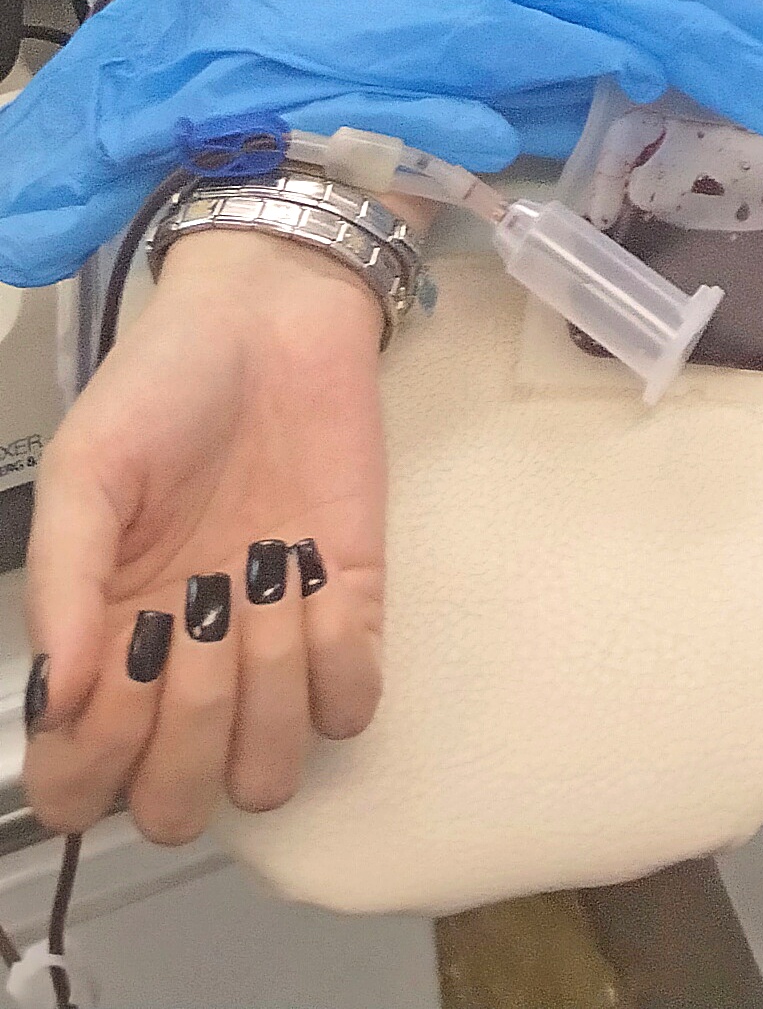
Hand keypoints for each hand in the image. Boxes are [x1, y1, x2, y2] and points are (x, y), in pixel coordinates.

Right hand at [22, 231, 385, 843]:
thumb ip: (60, 580)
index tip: (122, 668)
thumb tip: (57, 704)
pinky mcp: (353, 607)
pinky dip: (338, 663)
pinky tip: (320, 586)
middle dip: (186, 737)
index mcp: (105, 642)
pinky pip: (353, 705)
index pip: (79, 787)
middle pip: (177, 805)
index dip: (95, 765)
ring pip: (269, 772)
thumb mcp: (86, 466)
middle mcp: (184, 666)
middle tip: (194, 625)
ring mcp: (272, 646)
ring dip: (265, 698)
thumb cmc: (165, 383)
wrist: (275, 309)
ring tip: (262, 590)